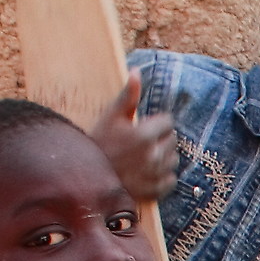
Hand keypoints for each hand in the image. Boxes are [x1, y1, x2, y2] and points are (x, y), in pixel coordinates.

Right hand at [91, 72, 178, 201]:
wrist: (86, 175)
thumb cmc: (98, 141)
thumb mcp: (111, 115)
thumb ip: (128, 95)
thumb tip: (136, 71)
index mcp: (144, 134)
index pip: (168, 122)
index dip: (156, 122)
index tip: (143, 125)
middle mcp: (154, 154)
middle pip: (172, 140)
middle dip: (160, 137)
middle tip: (141, 140)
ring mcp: (155, 174)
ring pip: (173, 159)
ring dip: (163, 155)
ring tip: (144, 155)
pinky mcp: (155, 190)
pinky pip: (171, 179)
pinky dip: (163, 175)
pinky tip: (148, 171)